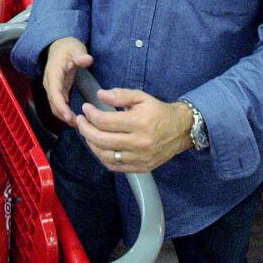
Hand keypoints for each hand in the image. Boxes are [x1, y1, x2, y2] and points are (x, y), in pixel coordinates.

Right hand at [43, 37, 92, 126]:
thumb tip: (87, 59)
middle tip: (80, 125)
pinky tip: (78, 119)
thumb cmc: (68, 47)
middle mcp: (50, 83)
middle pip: (54, 104)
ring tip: (80, 125)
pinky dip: (66, 114)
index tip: (69, 116)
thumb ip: (80, 55)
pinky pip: (59, 106)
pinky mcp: (57, 91)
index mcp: (53, 73)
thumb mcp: (76, 48)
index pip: (54, 92)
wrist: (59, 46)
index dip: (60, 105)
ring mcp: (52, 88)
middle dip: (64, 116)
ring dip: (65, 117)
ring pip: (55, 107)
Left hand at [75, 88, 193, 172]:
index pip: (104, 121)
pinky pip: (114, 167)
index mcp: (138, 123)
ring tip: (87, 133)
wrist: (182, 130)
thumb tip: (99, 95)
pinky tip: (99, 147)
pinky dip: (102, 157)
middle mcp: (138, 143)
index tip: (85, 108)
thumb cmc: (159, 111)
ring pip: (105, 155)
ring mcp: (139, 158)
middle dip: (85, 129)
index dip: (90, 114)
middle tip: (80, 121)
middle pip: (101, 140)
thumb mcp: (141, 97)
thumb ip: (120, 95)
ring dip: (91, 144)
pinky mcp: (141, 168)